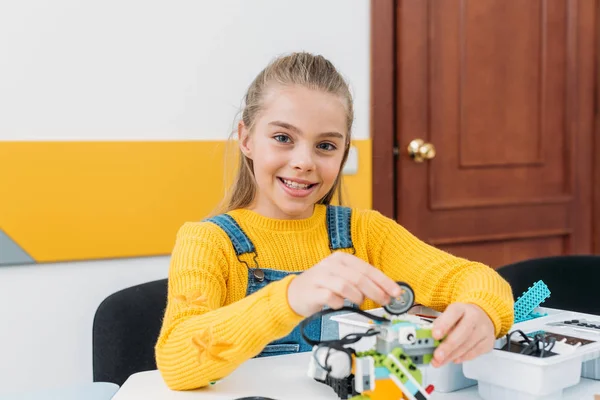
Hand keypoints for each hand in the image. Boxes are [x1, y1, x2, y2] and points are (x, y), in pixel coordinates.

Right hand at [287, 252, 401, 317]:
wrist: (294, 294)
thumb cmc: (322, 287)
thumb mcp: (342, 279)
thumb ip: (361, 282)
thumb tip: (385, 291)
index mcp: (341, 259)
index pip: (367, 268)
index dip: (384, 281)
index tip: (396, 292)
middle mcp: (331, 264)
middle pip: (359, 277)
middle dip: (376, 291)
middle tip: (384, 301)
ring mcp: (320, 277)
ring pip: (346, 286)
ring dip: (358, 297)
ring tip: (359, 303)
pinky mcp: (312, 291)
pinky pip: (331, 298)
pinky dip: (339, 303)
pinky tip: (340, 305)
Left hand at [431, 303, 494, 366]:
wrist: (483, 316)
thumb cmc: (462, 317)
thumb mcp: (449, 315)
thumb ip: (439, 325)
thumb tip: (429, 339)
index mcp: (462, 308)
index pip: (453, 314)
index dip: (443, 325)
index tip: (434, 335)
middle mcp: (475, 317)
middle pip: (461, 333)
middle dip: (447, 347)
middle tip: (437, 356)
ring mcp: (484, 330)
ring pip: (467, 345)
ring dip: (452, 356)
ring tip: (440, 361)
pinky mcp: (488, 342)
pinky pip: (474, 353)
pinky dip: (462, 358)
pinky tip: (454, 359)